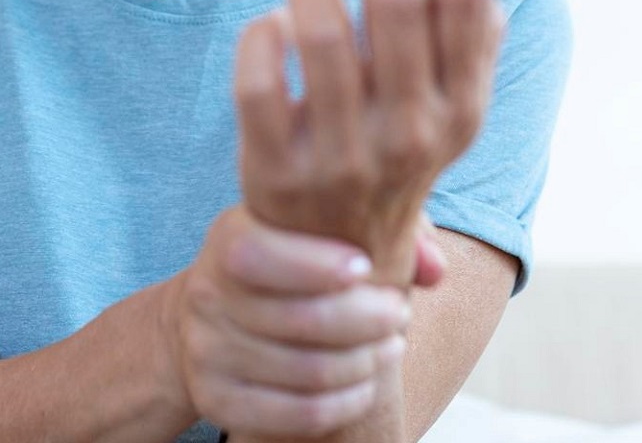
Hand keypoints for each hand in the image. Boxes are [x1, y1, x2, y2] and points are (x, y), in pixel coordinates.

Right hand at [162, 204, 416, 436]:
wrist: (217, 315)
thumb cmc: (291, 262)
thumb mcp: (319, 228)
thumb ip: (386, 228)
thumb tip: (434, 269)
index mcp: (227, 240)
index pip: (259, 255)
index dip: (316, 265)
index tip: (366, 267)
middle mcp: (207, 296)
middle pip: (300, 319)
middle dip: (367, 318)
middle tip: (399, 312)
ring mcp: (207, 353)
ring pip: (309, 371)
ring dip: (365, 362)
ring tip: (390, 345)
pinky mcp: (217, 400)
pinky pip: (299, 413)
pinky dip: (346, 402)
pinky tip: (367, 384)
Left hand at [235, 0, 503, 285]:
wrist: (334, 265)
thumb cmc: (390, 156)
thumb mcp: (445, 110)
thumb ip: (460, 36)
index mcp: (463, 108)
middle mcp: (414, 133)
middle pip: (400, 3)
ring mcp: (345, 156)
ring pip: (327, 40)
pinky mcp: (279, 171)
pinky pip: (261, 86)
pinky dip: (261, 38)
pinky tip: (269, 18)